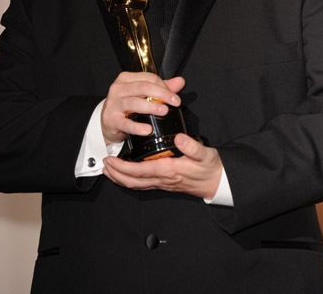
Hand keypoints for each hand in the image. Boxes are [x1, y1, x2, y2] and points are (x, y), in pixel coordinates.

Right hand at [101, 71, 184, 145]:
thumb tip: (180, 82)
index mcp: (126, 79)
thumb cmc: (126, 106)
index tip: (174, 95)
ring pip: (134, 102)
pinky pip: (126, 123)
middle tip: (175, 102)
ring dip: (151, 106)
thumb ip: (161, 88)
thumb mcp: (142, 94)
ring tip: (164, 111)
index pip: (148, 78)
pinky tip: (148, 129)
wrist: (107, 122)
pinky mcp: (111, 120)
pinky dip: (137, 127)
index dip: (164, 86)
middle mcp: (118, 89)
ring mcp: (113, 104)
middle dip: (162, 94)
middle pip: (143, 87)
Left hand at [103, 133, 222, 199]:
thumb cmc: (210, 168)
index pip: (140, 171)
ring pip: (137, 185)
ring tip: (109, 171)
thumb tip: (179, 138)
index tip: (111, 160)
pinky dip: (131, 180)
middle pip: (133, 181)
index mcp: (169, 170)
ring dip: (121, 179)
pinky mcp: (165, 183)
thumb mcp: (205, 154)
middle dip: (117, 174)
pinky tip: (127, 174)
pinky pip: (143, 184)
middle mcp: (163, 179)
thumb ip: (192, 146)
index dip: (123, 167)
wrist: (218, 183)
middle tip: (104, 164)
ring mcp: (163, 183)